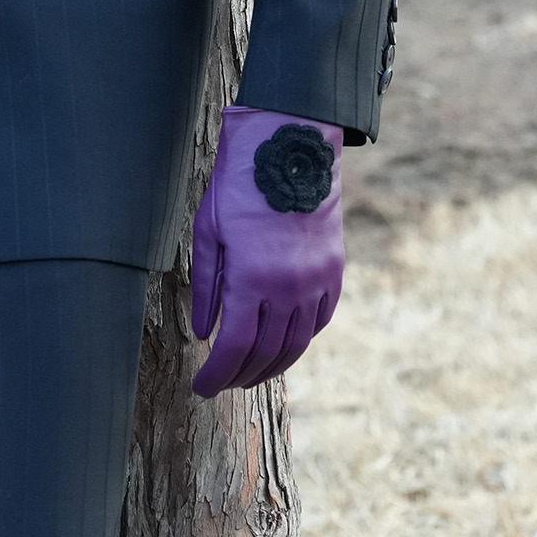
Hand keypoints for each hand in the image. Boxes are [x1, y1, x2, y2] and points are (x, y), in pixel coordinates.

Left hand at [187, 104, 344, 397]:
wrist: (289, 147)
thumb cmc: (239, 185)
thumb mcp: (209, 231)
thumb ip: (208, 286)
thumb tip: (205, 334)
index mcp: (250, 278)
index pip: (233, 347)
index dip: (216, 375)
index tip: (201, 389)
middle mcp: (287, 287)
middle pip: (266, 353)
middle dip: (240, 376)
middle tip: (223, 383)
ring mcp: (316, 280)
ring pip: (297, 344)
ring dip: (273, 366)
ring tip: (252, 373)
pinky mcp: (334, 269)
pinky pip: (321, 319)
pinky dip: (303, 338)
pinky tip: (286, 344)